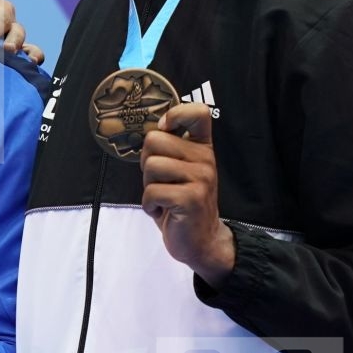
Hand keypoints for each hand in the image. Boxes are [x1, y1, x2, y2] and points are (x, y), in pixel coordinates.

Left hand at [140, 102, 235, 284]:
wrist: (200, 240)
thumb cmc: (181, 202)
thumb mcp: (178, 170)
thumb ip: (169, 148)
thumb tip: (152, 128)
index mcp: (202, 148)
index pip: (198, 112)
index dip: (175, 113)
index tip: (166, 129)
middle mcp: (205, 159)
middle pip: (154, 139)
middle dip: (146, 162)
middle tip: (161, 181)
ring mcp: (201, 178)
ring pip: (151, 165)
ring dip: (148, 186)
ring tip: (163, 197)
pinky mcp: (191, 198)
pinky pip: (151, 191)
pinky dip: (149, 205)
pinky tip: (163, 210)